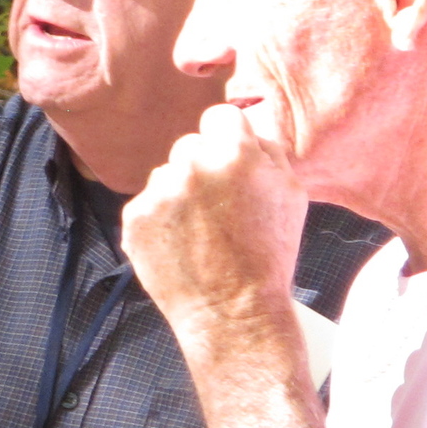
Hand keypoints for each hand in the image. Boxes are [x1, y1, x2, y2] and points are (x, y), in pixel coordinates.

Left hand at [121, 102, 310, 336]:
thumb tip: (248, 127)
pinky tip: (182, 244)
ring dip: (180, 194)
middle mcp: (191, 165)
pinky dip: (160, 219)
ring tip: (202, 232)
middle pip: (190, 145)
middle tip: (220, 206)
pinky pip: (147, 203)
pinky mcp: (135, 217)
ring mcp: (159, 191)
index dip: (227, 138)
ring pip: (167, 176)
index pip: (220, 116)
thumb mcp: (291, 195)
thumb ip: (268, 151)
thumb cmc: (268, 257)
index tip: (229, 159)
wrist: (232, 312)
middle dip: (203, 167)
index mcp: (234, 154)